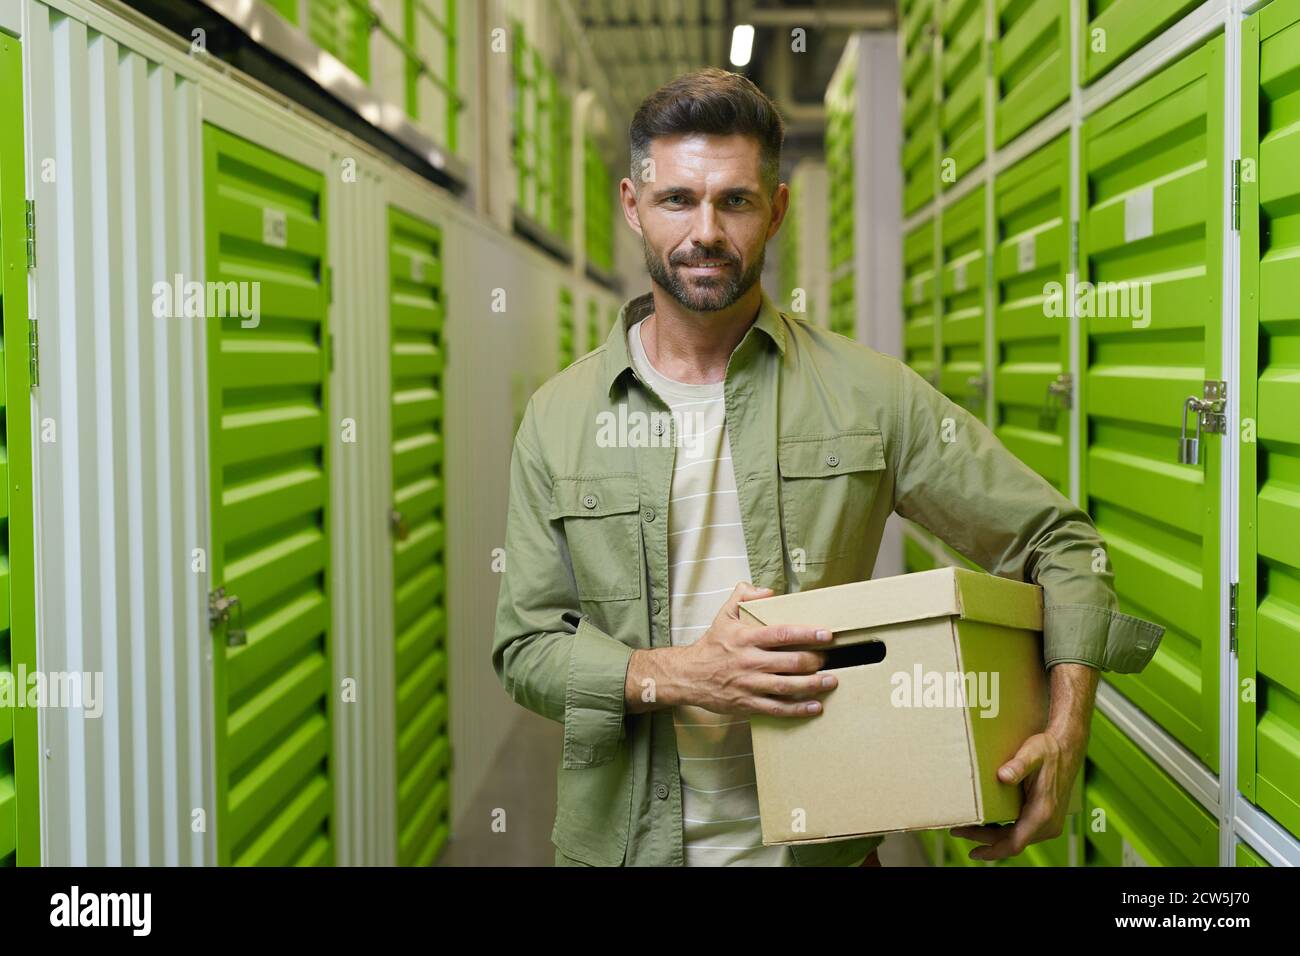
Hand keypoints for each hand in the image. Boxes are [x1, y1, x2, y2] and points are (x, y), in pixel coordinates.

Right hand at [658, 582, 836, 716]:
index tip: (826, 634)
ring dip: (812, 685)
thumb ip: (743, 596)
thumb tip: (767, 591)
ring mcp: (749, 684)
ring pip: (786, 686)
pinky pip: (776, 708)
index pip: (780, 634)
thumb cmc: (711, 645)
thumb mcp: (724, 615)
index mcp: (746, 638)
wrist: (688, 675)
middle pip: (789, 662)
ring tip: (831, 680)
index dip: (806, 634)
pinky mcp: (748, 703)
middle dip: (814, 661)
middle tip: (829, 658)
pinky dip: (798, 709)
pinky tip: (815, 706)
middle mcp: (749, 661)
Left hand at [947, 725, 1085, 861]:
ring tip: (968, 828)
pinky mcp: (1047, 819)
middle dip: (984, 840)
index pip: (1015, 843)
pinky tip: (988, 823)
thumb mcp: (1032, 753)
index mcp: (1043, 813)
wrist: (1067, 747)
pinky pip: (1022, 831)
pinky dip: (1004, 830)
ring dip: (993, 836)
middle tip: (958, 830)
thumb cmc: (1048, 749)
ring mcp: (1050, 823)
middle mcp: (1049, 823)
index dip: (993, 851)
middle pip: (1011, 842)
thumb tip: (1003, 776)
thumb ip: (1018, 765)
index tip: (973, 853)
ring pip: (1016, 838)